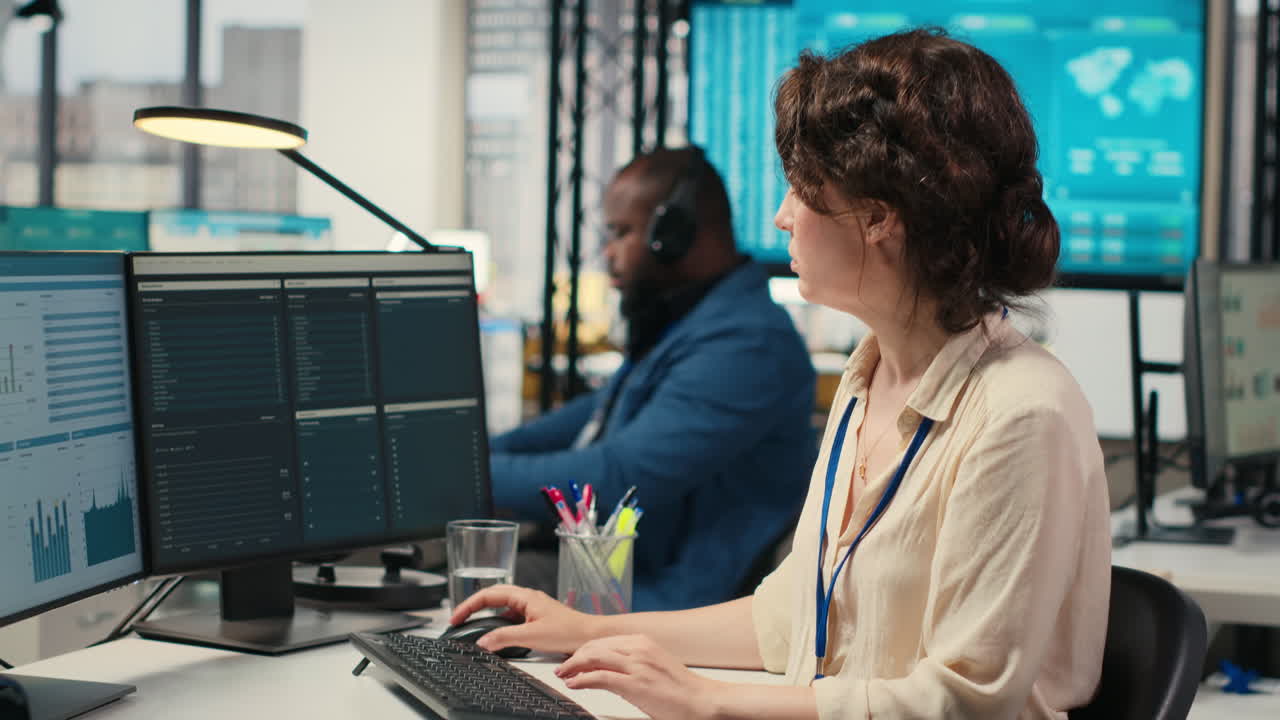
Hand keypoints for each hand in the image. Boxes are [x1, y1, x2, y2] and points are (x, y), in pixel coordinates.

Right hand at [449, 584, 598, 654]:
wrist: (589, 635)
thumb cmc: (568, 631)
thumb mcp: (532, 636)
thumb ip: (505, 638)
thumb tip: (482, 641)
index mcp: (524, 596)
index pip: (488, 594)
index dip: (468, 605)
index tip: (456, 617)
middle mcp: (526, 598)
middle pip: (492, 597)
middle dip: (473, 607)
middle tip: (457, 620)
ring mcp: (530, 608)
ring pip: (501, 607)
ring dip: (485, 615)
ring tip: (471, 626)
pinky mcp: (534, 618)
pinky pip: (510, 617)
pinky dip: (498, 624)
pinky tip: (495, 636)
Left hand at [555, 634, 722, 719]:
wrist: (701, 701)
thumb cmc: (681, 689)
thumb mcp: (655, 665)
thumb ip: (634, 661)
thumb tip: (609, 666)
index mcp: (643, 641)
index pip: (604, 641)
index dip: (584, 650)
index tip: (575, 659)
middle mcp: (638, 648)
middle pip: (595, 646)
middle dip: (575, 657)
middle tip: (564, 668)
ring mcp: (636, 665)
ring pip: (593, 658)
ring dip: (573, 667)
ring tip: (565, 676)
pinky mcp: (634, 684)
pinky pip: (599, 677)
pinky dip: (582, 680)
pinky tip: (574, 684)